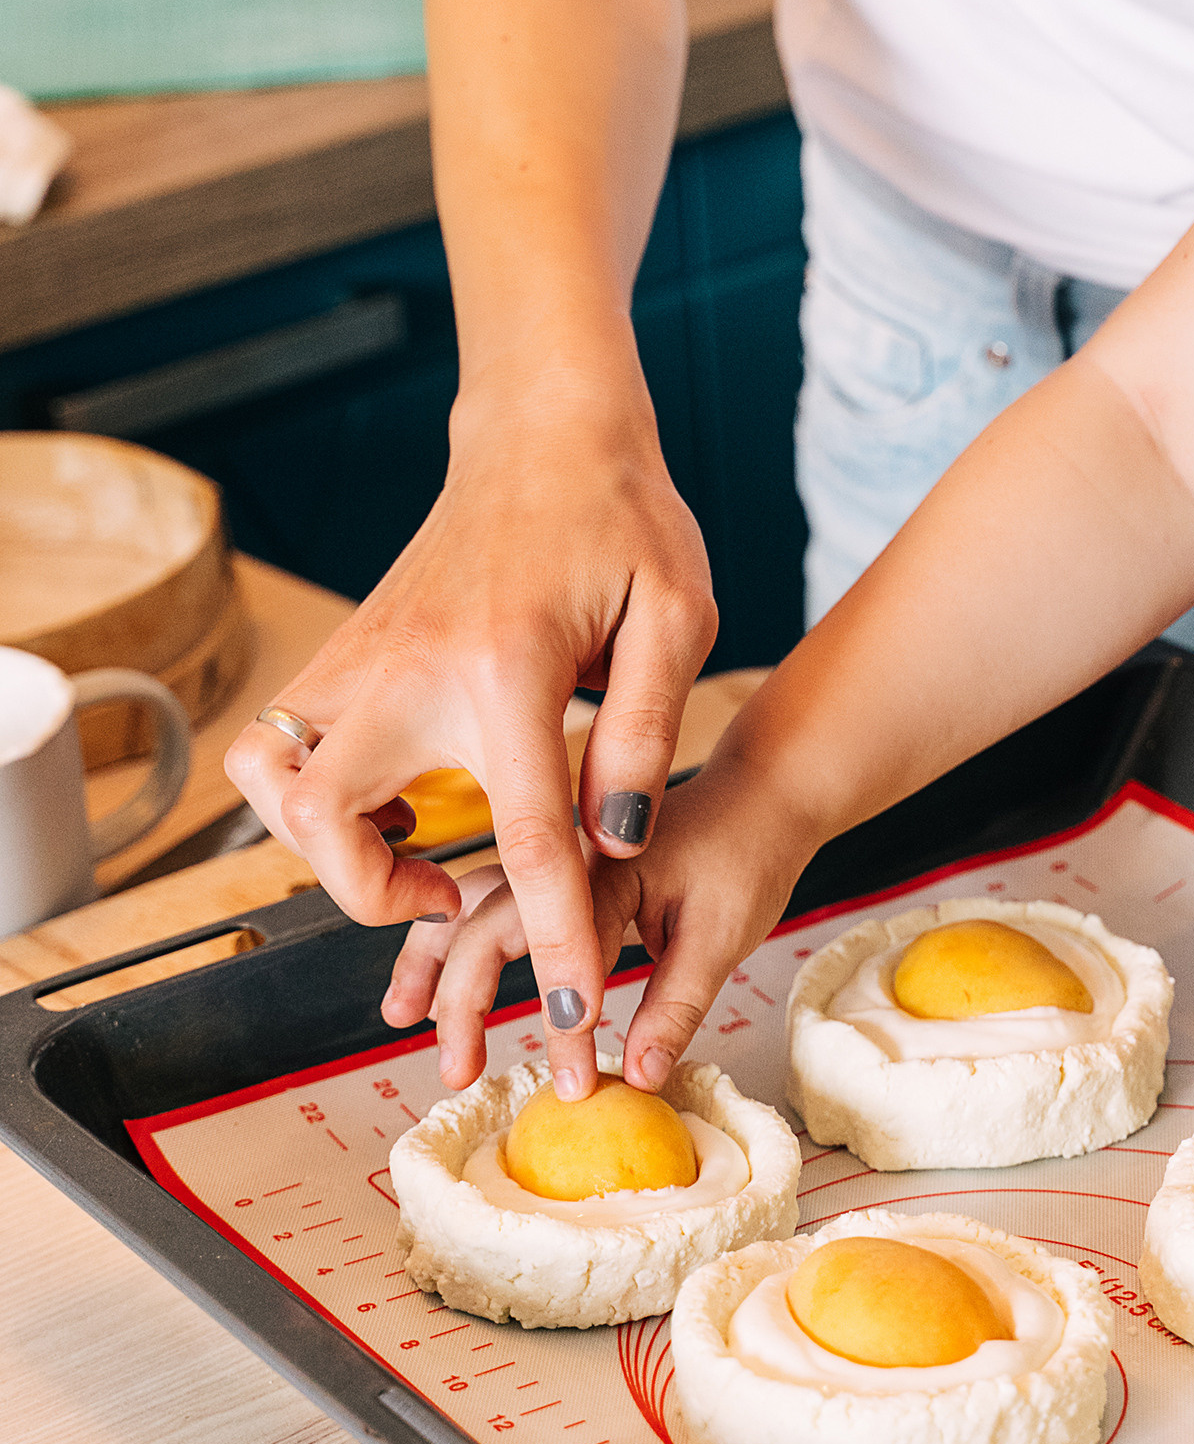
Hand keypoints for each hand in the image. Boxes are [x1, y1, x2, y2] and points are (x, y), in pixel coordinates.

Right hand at [224, 347, 717, 1099]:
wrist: (544, 427)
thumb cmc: (621, 516)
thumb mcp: (674, 615)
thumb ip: (645, 734)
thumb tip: (616, 844)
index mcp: (504, 668)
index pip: (525, 837)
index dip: (551, 936)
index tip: (568, 1015)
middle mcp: (405, 668)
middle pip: (329, 825)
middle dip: (375, 895)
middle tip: (453, 895)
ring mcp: (357, 655)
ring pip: (270, 785)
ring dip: (322, 845)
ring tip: (409, 851)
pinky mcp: (341, 648)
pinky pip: (280, 748)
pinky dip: (310, 797)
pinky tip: (394, 797)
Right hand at [377, 734, 815, 1092]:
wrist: (764, 788)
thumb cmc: (750, 851)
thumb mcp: (724, 934)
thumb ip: (676, 1006)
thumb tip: (637, 1078)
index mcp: (607, 866)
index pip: (561, 951)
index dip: (558, 1025)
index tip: (571, 1085)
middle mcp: (567, 853)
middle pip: (487, 920)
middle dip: (462, 999)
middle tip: (455, 1072)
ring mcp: (555, 853)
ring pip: (470, 900)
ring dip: (431, 956)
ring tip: (401, 1014)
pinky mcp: (557, 862)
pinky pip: (489, 894)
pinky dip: (451, 931)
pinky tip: (431, 968)